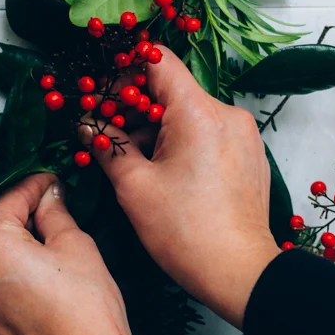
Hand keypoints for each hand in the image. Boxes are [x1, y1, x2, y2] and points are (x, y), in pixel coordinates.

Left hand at [0, 174, 147, 334]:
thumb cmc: (85, 306)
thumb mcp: (75, 245)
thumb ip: (54, 212)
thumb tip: (49, 193)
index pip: (11, 198)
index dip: (37, 184)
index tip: (55, 178)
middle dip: (24, 213)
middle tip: (56, 204)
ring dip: (16, 240)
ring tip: (51, 237)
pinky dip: (8, 267)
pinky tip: (38, 267)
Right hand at [87, 48, 279, 328]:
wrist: (240, 273)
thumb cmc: (186, 231)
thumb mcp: (134, 187)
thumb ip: (107, 146)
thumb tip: (86, 124)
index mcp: (198, 112)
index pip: (159, 61)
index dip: (125, 71)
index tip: (102, 93)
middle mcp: (226, 113)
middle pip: (172, 90)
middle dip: (135, 108)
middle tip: (106, 131)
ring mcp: (242, 133)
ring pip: (188, 113)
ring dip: (156, 129)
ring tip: (131, 160)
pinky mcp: (248, 153)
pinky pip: (207, 132)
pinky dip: (181, 142)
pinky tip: (162, 172)